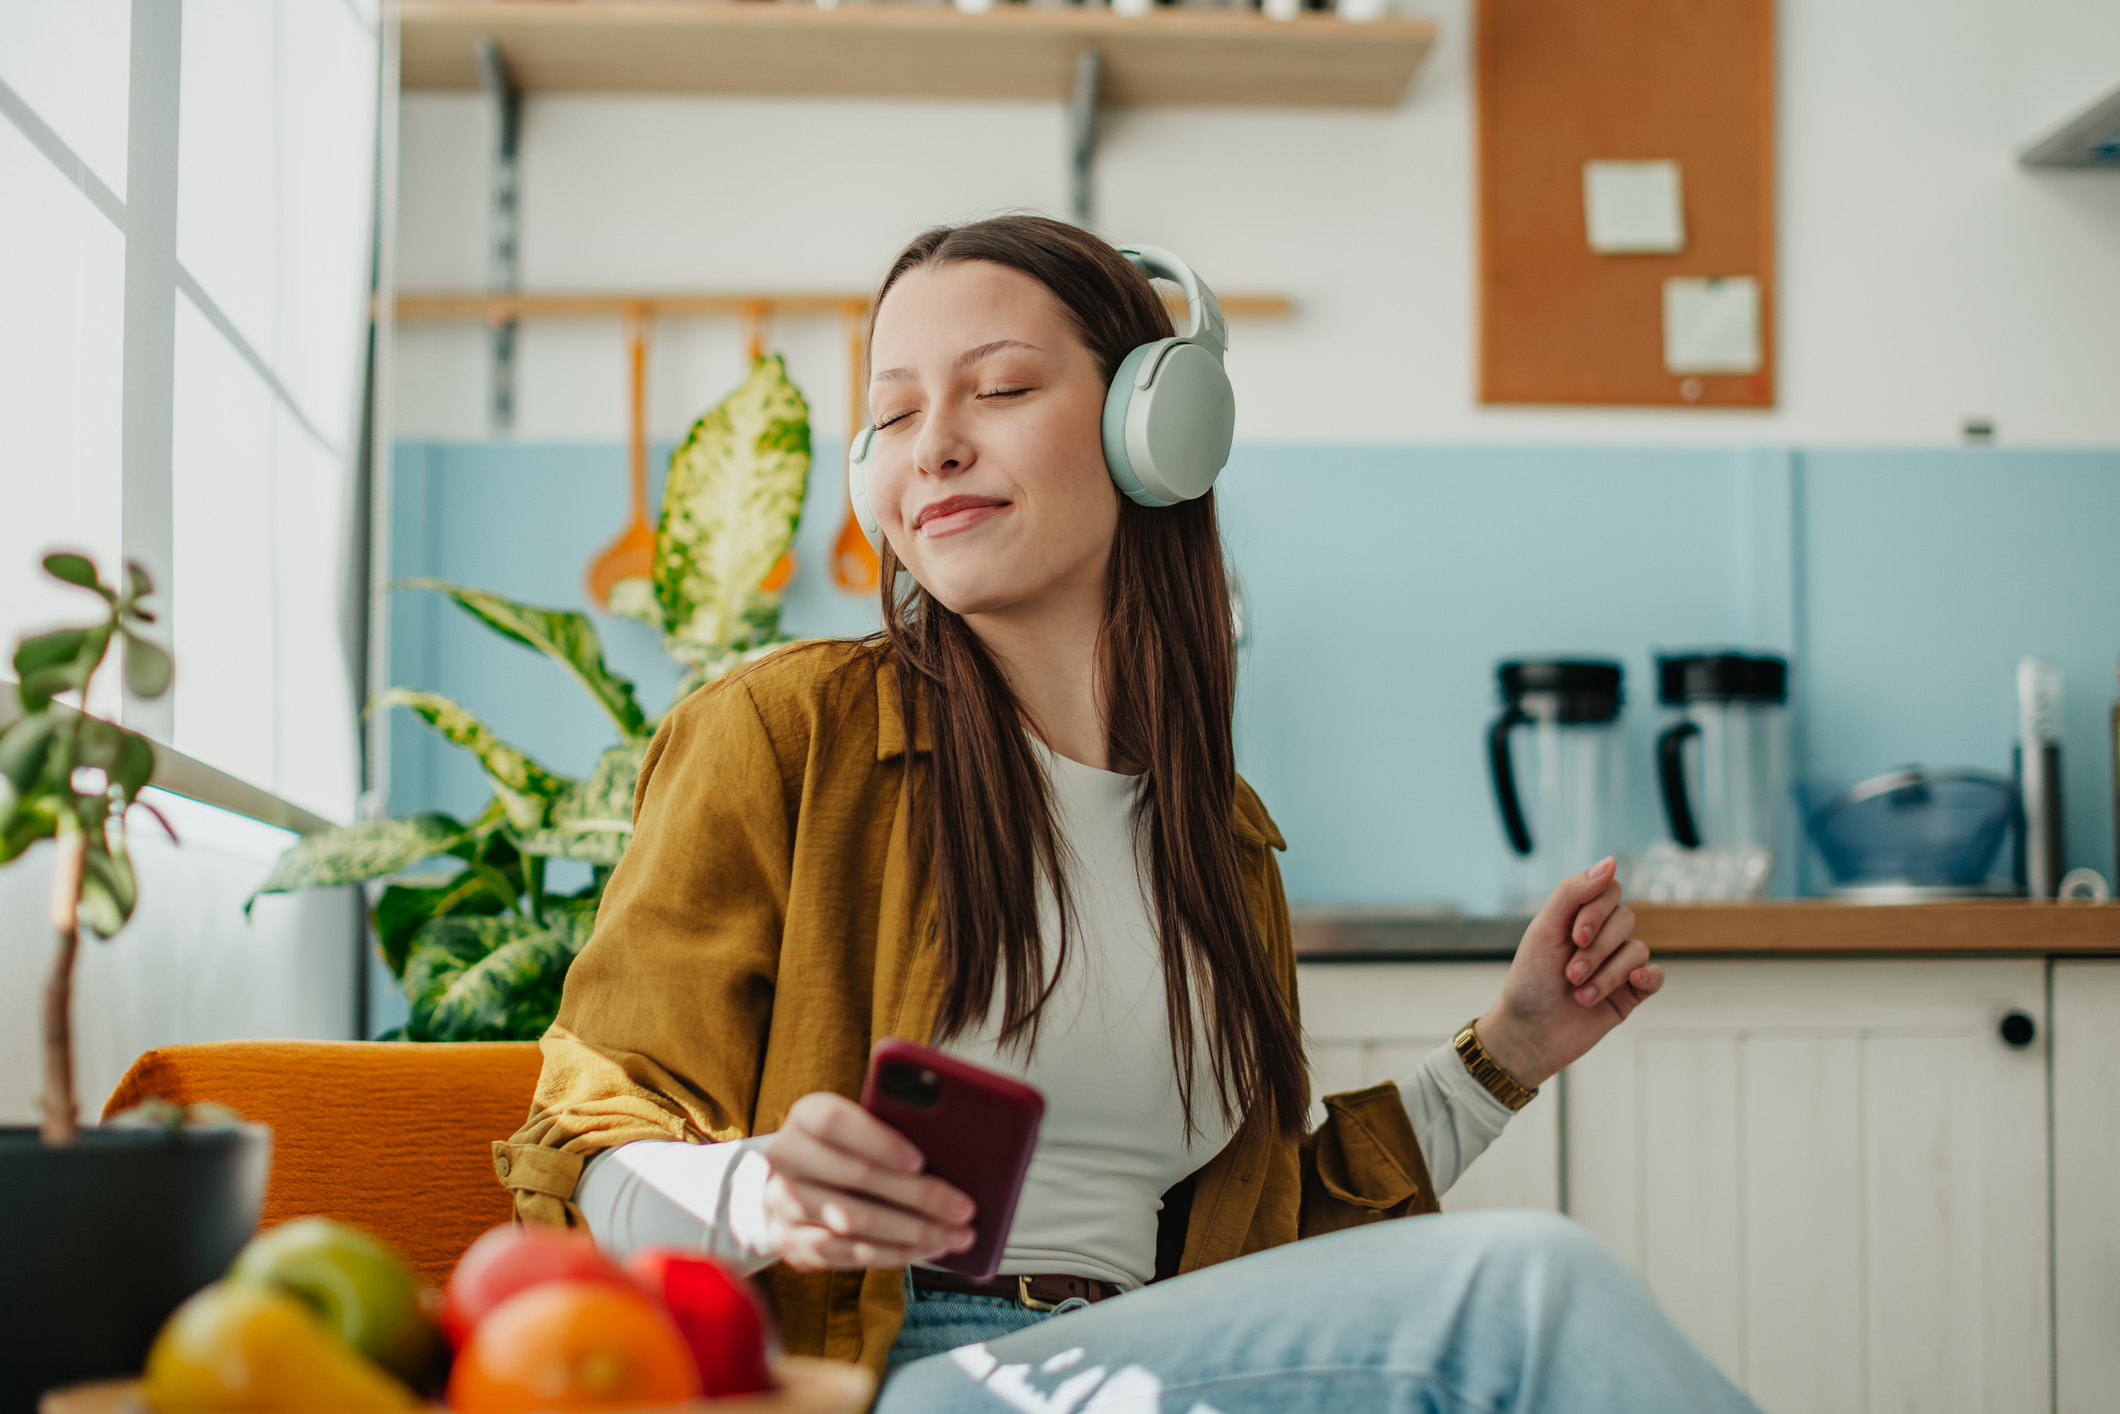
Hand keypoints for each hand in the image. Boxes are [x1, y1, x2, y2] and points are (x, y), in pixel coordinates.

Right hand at [760, 1092, 976, 1271]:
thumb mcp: (860, 1126)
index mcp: (805, 1116)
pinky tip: (925, 1249)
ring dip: (914, 1232)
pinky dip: (894, 1253)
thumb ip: (893, 1128)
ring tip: (955, 1235)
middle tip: (963, 1208)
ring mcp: (784, 1203)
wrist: (793, 1182)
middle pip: (857, 1176)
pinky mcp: (791, 1242)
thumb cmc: (845, 1148)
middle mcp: (787, 1157)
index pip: (835, 1122)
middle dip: (919, 1196)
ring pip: (855, 1221)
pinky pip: (848, 1254)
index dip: (879, 1141)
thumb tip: (953, 1146)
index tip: (920, 1160)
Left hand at [1473, 857, 1662, 1089]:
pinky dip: (1648, 977)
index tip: (1574, 936)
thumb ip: (1573, 892)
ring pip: (1638, 950)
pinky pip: (1656, 975)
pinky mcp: (1630, 994)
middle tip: (1570, 973)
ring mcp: (1617, 965)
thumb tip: (1611, 862)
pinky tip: (1634, 983)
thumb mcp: (1544, 930)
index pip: (1609, 890)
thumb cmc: (1529, 981)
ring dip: (1607, 973)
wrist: (1529, 1035)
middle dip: (1597, 949)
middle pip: (1626, 919)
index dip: (1597, 911)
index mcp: (1578, 917)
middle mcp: (1601, 937)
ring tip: (1579, 994)